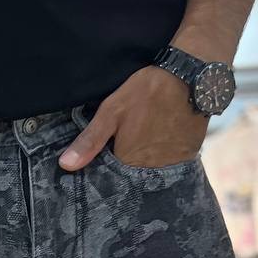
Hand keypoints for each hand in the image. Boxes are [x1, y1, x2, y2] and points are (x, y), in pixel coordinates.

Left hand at [59, 65, 208, 171]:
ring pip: (150, 173)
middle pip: (131, 177)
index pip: (110, 179)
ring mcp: (170, 166)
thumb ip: (90, 140)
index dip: (105, 171)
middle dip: (124, 169)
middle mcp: (149, 171)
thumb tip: (65, 165)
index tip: (102, 161)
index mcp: (127, 163)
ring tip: (143, 143)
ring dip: (144, 164)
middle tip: (125, 147)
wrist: (192, 78)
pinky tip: (159, 142)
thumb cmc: (148, 92)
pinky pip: (169, 166)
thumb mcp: (112, 111)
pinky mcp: (186, 158)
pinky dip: (162, 158)